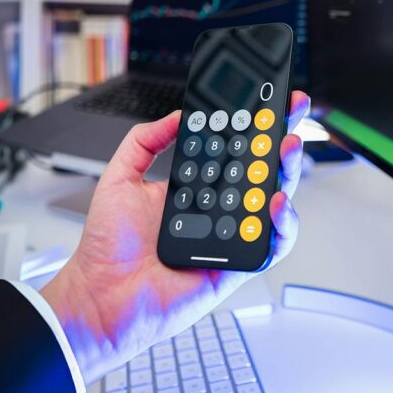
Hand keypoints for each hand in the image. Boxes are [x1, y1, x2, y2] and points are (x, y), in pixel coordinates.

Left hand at [40, 91, 309, 383]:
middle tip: (290, 114)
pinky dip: (283, 224)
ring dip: (289, 173)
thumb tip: (177, 115)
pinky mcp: (238, 265)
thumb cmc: (109, 246)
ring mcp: (232, 236)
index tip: (270, 98)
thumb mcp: (120, 178)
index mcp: (197, 187)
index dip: (256, 126)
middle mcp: (219, 209)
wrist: (101, 294)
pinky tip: (276, 203)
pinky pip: (273, 245)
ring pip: (276, 202)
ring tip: (287, 149)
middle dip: (283, 139)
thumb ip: (145, 141)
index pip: (234, 151)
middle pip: (264, 170)